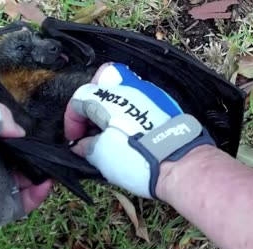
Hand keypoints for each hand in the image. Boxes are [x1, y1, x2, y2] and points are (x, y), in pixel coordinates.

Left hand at [0, 100, 51, 248]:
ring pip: (26, 177)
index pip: (0, 131)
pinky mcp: (2, 209)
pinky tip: (47, 183)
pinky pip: (27, 200)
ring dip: (41, 170)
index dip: (17, 127)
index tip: (34, 125)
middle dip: (34, 149)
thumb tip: (19, 132)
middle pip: (17, 154)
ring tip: (53, 164)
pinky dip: (40, 192)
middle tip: (49, 146)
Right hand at [64, 62, 214, 198]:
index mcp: (106, 99)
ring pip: (123, 84)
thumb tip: (82, 145)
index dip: (72, 120)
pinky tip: (131, 130)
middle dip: (91, 100)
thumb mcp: (101, 157)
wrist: (180, 164)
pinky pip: (141, 97)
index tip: (75, 139)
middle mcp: (128, 88)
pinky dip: (130, 109)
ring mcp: (149, 92)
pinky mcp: (165, 102)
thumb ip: (86, 146)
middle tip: (92, 124)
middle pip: (101, 80)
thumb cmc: (140, 159)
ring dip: (111, 104)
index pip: (79, 99)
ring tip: (111, 129)